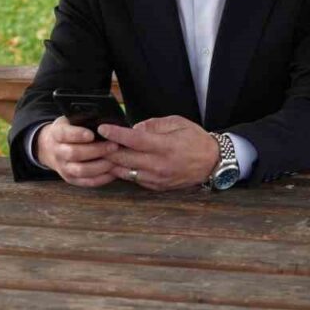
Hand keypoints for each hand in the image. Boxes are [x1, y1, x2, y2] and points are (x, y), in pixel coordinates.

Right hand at [34, 116, 118, 187]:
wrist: (51, 147)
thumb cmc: (69, 130)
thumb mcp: (70, 120)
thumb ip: (83, 120)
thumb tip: (104, 121)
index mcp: (56, 134)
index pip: (64, 134)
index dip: (77, 135)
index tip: (91, 134)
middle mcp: (57, 152)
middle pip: (74, 154)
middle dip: (96, 150)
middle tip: (114, 145)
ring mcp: (63, 168)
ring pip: (82, 170)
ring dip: (101, 166)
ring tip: (116, 159)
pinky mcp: (71, 179)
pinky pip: (87, 182)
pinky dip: (102, 178)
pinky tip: (113, 171)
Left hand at [98, 116, 219, 191]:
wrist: (213, 162)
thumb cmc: (195, 140)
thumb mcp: (178, 123)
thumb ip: (154, 125)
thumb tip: (134, 129)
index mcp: (165, 146)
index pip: (134, 140)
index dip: (115, 134)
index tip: (103, 129)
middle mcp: (159, 165)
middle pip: (124, 159)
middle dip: (107, 150)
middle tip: (97, 142)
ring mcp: (157, 178)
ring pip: (125, 172)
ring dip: (112, 163)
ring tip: (103, 153)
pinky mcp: (157, 187)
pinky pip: (134, 179)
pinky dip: (124, 171)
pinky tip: (118, 164)